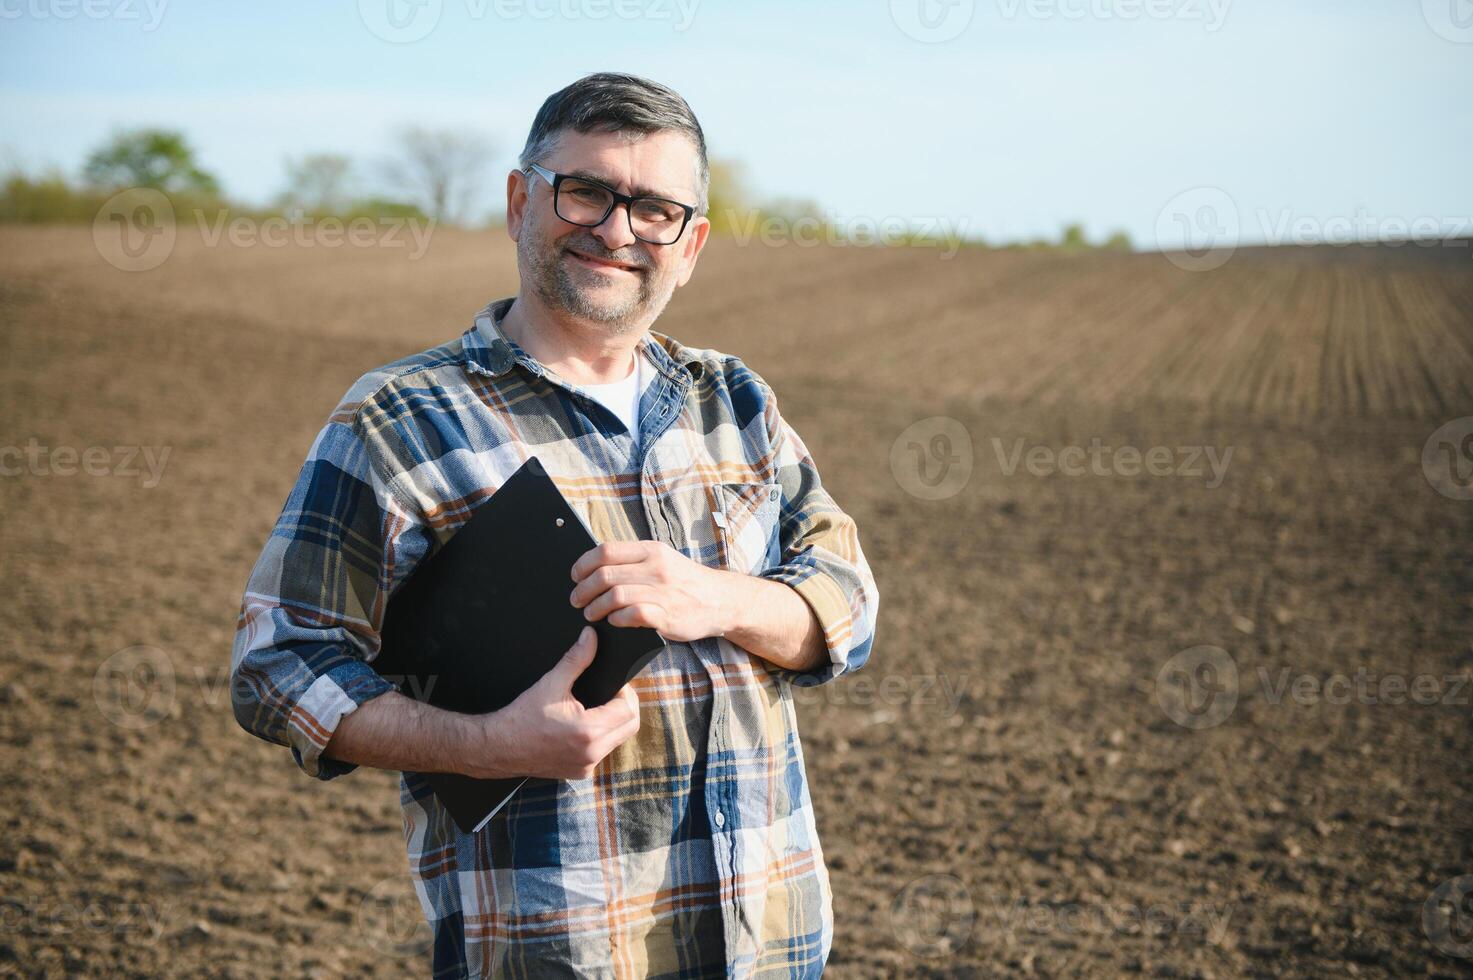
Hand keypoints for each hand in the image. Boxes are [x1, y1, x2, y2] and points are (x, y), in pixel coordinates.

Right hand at [470, 626, 640, 780]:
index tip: (613, 683)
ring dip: (614, 722)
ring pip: (619, 739)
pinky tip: (585, 724)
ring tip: (596, 706)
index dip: (625, 692)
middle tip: (609, 692)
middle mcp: (592, 753)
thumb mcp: (551, 684)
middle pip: (630, 726)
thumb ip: (576, 659)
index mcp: (588, 731)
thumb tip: (591, 637)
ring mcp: (587, 766)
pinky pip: (603, 751)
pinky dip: (601, 737)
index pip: (630, 709)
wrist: (497, 747)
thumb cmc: (521, 718)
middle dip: (625, 706)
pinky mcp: (580, 772)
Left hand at [569, 540, 734, 642]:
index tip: (575, 576)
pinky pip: (632, 615)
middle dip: (583, 590)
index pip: (606, 551)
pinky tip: (614, 621)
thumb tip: (596, 566)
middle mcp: (656, 568)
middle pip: (604, 575)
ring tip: (591, 614)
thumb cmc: (685, 581)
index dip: (583, 564)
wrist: (721, 600)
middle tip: (577, 600)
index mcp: (651, 550)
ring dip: (595, 608)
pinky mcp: (667, 616)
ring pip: (614, 596)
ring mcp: (662, 592)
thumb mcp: (663, 559)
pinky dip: (616, 619)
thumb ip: (634, 560)